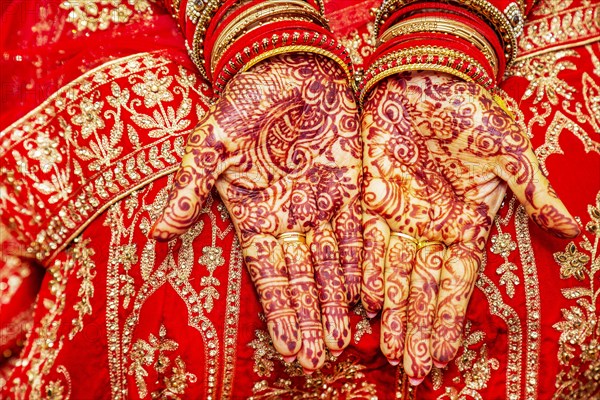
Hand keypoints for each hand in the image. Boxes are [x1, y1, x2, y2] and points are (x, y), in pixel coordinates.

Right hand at [151, 53, 361, 371]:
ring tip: (342, 341)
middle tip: (318, 361)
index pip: (269, 275)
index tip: (288, 349)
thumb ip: (190, 189)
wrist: (286, 68)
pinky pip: (357, 233)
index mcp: (256, 215)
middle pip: (303, 279)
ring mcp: (322, 206)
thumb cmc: (244, 103)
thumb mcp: (211, 145)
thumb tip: (157, 230)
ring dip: (337, 302)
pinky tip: (365, 295)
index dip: (280, 312)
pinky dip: (361, 263)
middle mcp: (290, 219)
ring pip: (332, 265)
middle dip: (310, 320)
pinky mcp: (351, 188)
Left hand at [360, 71, 578, 382]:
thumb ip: (532, 192)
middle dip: (417, 330)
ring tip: (387, 351)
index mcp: (466, 223)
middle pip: (423, 290)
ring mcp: (400, 216)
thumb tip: (572, 226)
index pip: (457, 284)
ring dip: (392, 313)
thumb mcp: (509, 151)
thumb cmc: (472, 111)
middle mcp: (431, 229)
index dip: (450, 320)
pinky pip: (367, 242)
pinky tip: (366, 302)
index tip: (442, 357)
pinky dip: (366, 270)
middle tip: (410, 372)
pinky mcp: (372, 198)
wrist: (427, 78)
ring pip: (393, 274)